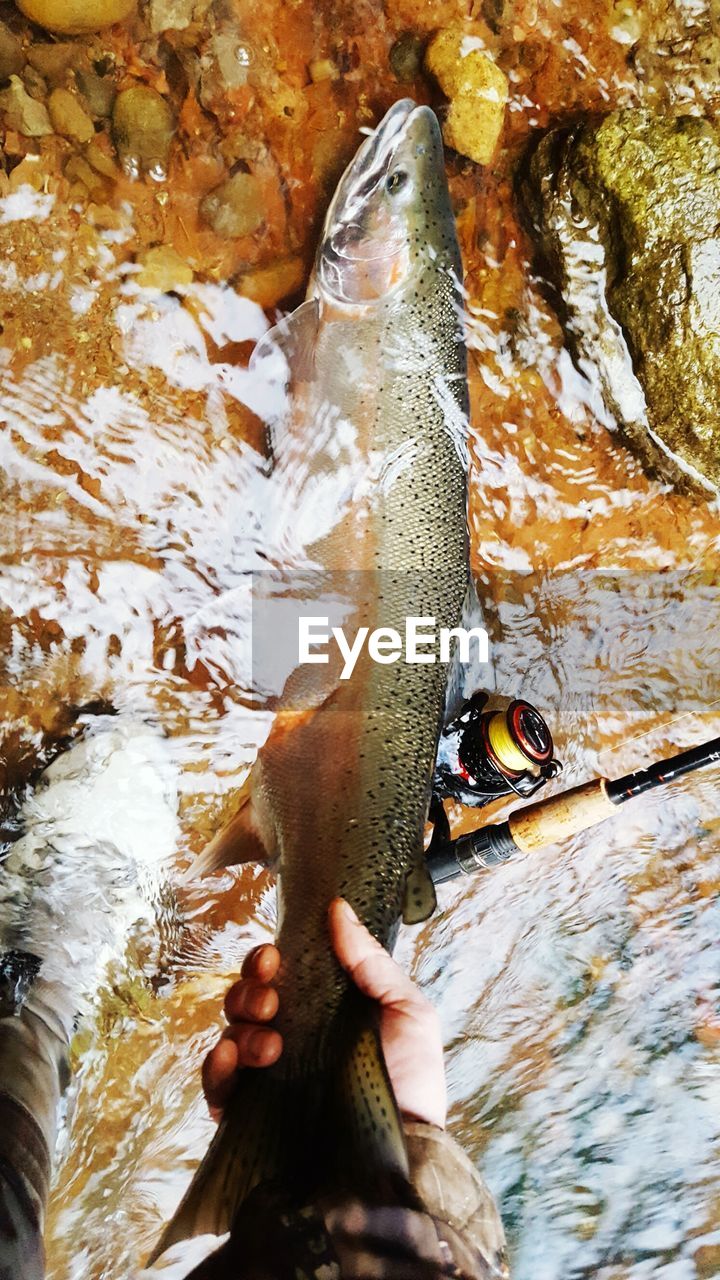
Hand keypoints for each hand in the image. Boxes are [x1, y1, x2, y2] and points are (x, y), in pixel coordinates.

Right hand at [202, 897, 445, 1128]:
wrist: (404, 1151)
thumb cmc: (412, 1081)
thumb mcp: (406, 1010)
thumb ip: (370, 960)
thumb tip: (337, 909)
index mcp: (321, 1013)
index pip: (278, 976)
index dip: (266, 961)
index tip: (274, 957)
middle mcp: (291, 1042)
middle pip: (247, 999)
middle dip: (249, 989)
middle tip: (272, 1001)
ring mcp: (268, 1079)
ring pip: (231, 1034)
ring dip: (242, 1026)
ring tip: (272, 1045)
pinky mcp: (250, 1117)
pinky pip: (216, 1083)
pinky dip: (217, 1065)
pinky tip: (236, 1059)